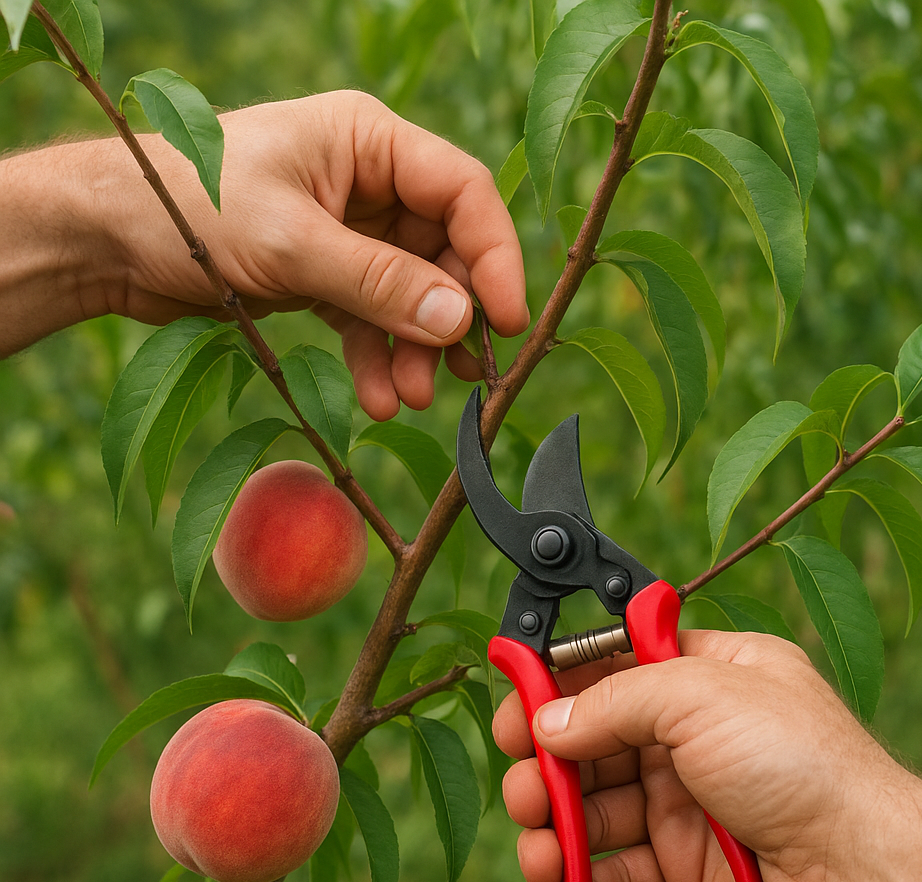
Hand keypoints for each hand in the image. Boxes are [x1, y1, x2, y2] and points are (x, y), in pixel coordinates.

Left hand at [2, 91, 528, 418]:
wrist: (109, 236)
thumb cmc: (190, 205)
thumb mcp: (293, 244)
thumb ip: (380, 283)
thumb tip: (459, 320)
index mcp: (368, 141)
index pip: (462, 193)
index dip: (494, 256)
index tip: (506, 319)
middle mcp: (367, 181)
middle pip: (443, 251)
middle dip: (448, 317)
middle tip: (459, 374)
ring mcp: (348, 229)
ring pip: (410, 292)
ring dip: (415, 348)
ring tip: (408, 396)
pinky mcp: (325, 272)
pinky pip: (371, 317)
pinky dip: (377, 356)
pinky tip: (377, 395)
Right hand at [493, 629, 899, 881]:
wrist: (859, 865)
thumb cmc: (801, 760)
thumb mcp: (701, 694)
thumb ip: (615, 701)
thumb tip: (549, 721)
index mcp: (699, 676)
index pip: (608, 670)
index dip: (556, 686)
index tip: (515, 703)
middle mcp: (685, 736)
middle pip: (588, 745)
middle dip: (547, 768)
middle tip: (525, 789)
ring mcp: (680, 802)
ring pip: (593, 811)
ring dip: (556, 831)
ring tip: (540, 852)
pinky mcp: (681, 864)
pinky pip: (616, 872)